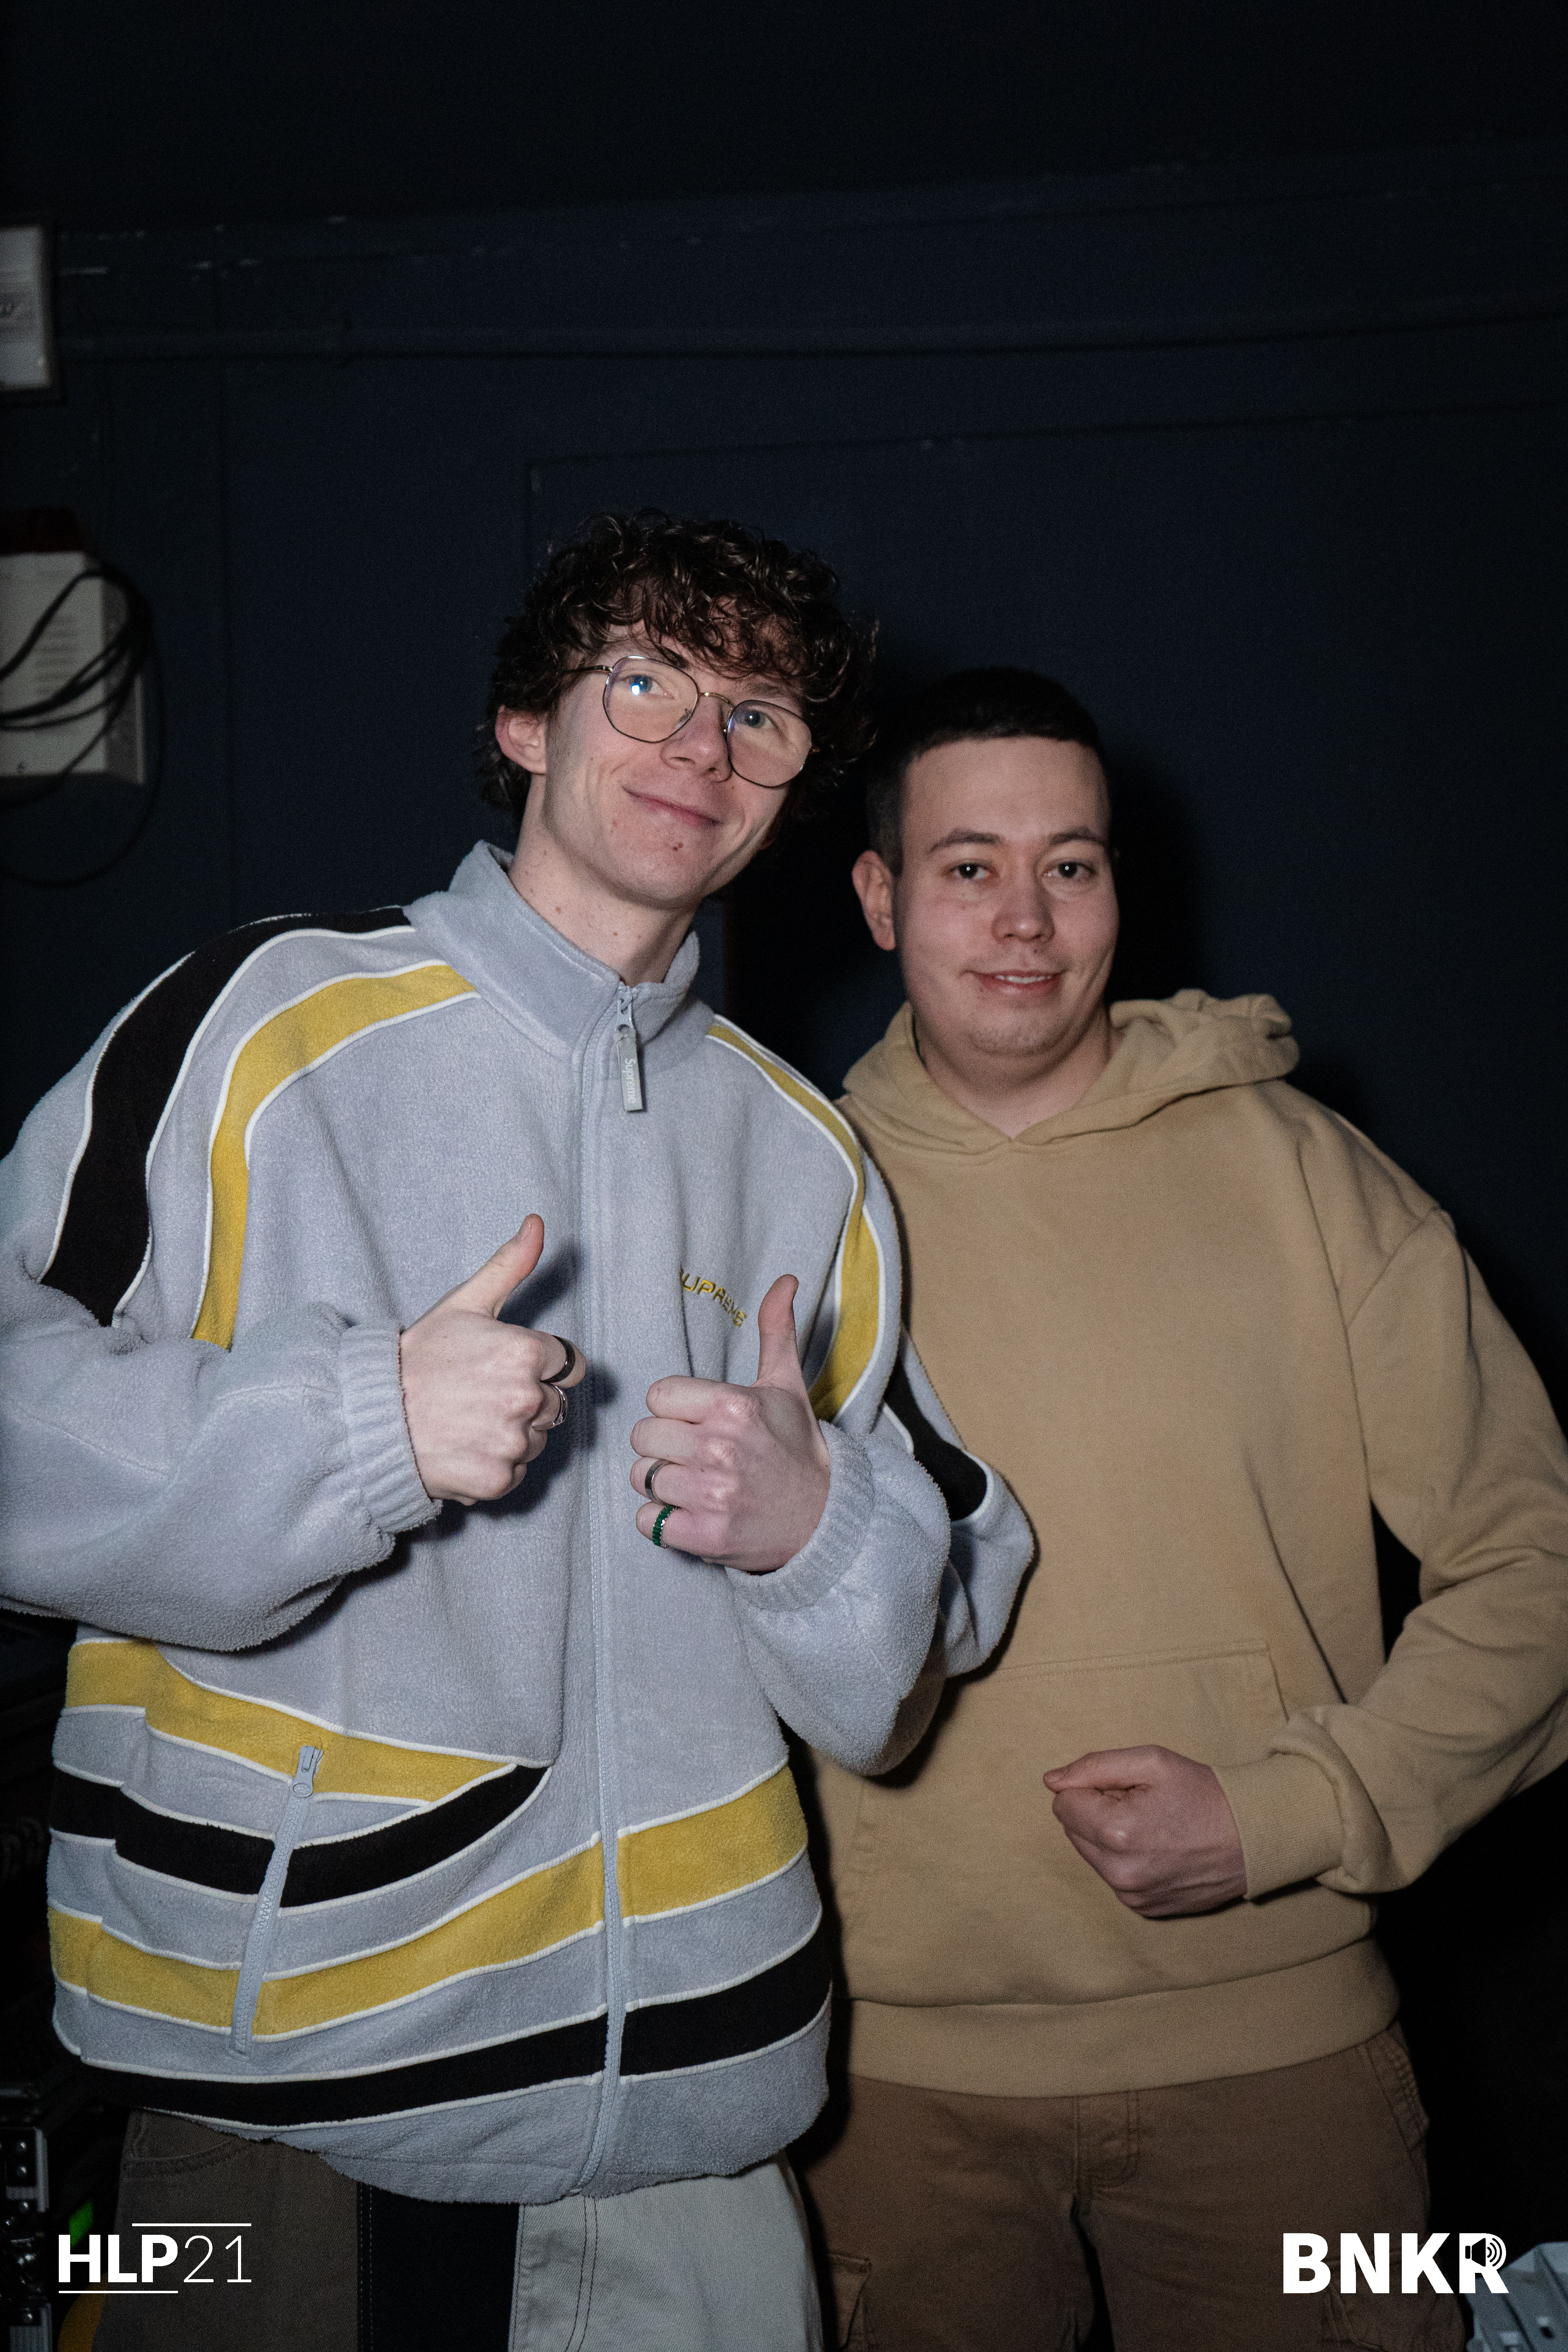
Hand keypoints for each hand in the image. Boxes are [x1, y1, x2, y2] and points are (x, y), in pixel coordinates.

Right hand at [399, 1215, 586, 1504]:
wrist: (370, 1416)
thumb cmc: (419, 1357)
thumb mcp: (464, 1304)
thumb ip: (509, 1265)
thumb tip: (537, 1222)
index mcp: (525, 1353)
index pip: (568, 1364)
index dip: (540, 1364)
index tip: (503, 1366)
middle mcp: (526, 1399)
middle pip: (555, 1404)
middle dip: (527, 1399)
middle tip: (479, 1393)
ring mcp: (511, 1442)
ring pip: (537, 1439)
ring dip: (512, 1433)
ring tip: (469, 1419)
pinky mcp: (497, 1479)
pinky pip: (516, 1472)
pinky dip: (494, 1464)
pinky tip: (463, 1446)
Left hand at [628, 1275, 830, 1573]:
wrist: (824, 1520)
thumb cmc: (795, 1450)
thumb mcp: (787, 1387)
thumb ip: (776, 1331)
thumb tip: (785, 1280)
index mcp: (734, 1405)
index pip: (657, 1396)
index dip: (674, 1410)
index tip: (700, 1422)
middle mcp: (720, 1449)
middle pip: (643, 1436)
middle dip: (664, 1446)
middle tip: (697, 1455)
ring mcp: (712, 1495)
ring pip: (641, 1477)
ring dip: (662, 1484)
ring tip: (696, 1484)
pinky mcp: (704, 1536)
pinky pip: (646, 1520)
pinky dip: (663, 1520)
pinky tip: (692, 1512)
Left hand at [1042, 1745, 1247, 1916]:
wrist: (1253, 1837)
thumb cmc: (1203, 1793)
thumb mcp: (1151, 1762)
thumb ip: (1094, 1766)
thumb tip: (1051, 1781)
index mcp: (1116, 1832)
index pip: (1063, 1803)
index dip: (1092, 1788)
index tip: (1127, 1788)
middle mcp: (1119, 1872)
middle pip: (1073, 1830)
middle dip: (1098, 1812)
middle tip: (1143, 1805)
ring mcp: (1132, 1895)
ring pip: (1091, 1854)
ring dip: (1110, 1837)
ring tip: (1154, 1826)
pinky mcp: (1144, 1908)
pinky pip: (1113, 1876)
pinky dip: (1126, 1859)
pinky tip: (1160, 1848)